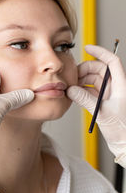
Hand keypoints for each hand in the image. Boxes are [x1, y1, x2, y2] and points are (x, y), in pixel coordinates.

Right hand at [67, 45, 125, 167]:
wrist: (125, 144)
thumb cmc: (122, 130)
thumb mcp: (102, 113)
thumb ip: (85, 99)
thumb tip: (72, 90)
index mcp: (121, 85)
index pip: (112, 61)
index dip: (100, 52)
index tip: (88, 48)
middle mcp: (116, 87)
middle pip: (99, 70)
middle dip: (85, 70)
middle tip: (73, 78)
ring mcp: (110, 94)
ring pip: (94, 80)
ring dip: (82, 82)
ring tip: (72, 88)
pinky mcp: (104, 102)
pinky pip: (91, 91)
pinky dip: (82, 91)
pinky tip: (75, 95)